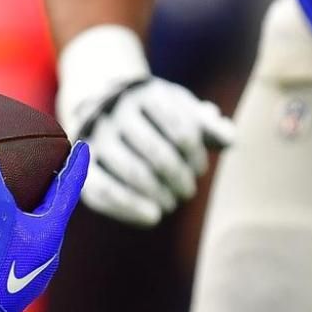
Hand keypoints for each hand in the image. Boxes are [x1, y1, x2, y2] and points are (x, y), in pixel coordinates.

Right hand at [0, 121, 87, 311]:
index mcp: (49, 237)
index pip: (67, 191)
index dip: (75, 167)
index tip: (85, 147)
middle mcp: (43, 262)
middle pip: (51, 222)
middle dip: (51, 202)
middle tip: (52, 180)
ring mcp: (23, 284)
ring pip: (29, 247)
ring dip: (25, 229)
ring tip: (17, 215)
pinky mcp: (0, 299)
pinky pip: (5, 265)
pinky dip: (1, 251)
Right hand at [56, 25, 235, 226]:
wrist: (98, 106)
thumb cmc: (151, 113)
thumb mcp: (179, 109)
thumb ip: (207, 123)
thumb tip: (230, 139)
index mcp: (144, 93)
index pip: (181, 131)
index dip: (195, 156)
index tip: (199, 168)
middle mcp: (114, 112)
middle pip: (159, 154)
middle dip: (179, 179)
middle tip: (187, 191)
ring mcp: (94, 136)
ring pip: (133, 173)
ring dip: (159, 195)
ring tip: (170, 203)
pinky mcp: (80, 163)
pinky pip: (104, 191)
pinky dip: (130, 208)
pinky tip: (152, 218)